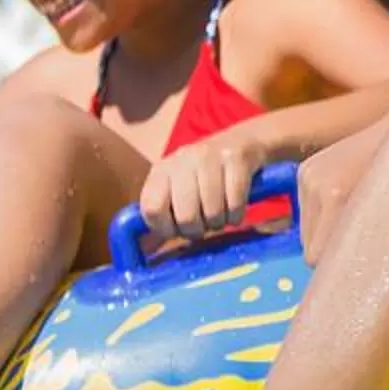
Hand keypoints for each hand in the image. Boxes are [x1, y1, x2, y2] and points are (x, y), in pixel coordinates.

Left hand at [139, 131, 273, 247]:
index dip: (165, 229)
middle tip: (203, 226)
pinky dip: (236, 216)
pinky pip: (235, 203)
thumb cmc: (205, 174)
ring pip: (213, 212)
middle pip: (186, 217)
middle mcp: (182, 160)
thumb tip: (146, 249)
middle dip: (197, 231)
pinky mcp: (237, 159)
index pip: (152, 209)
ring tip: (220, 216)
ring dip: (219, 223)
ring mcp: (210, 157)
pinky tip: (234, 211)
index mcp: (162, 170)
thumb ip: (162, 214)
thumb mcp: (178, 187)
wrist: (242, 141)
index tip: (176, 231)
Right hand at [294, 126, 384, 266]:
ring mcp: (307, 175)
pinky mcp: (305, 170)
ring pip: (306, 231)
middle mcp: (314, 184)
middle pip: (308, 246)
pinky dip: (323, 217)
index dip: (337, 266)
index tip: (357, 267)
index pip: (316, 256)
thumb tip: (353, 274)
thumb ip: (367, 241)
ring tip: (356, 223)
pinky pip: (307, 212)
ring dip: (326, 234)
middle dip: (332, 251)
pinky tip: (346, 206)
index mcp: (335, 195)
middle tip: (362, 246)